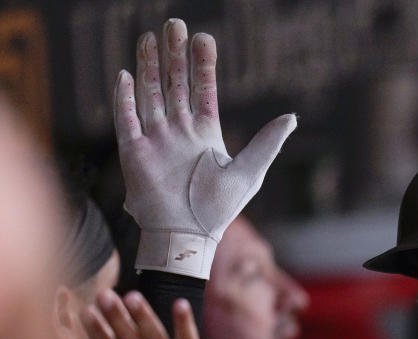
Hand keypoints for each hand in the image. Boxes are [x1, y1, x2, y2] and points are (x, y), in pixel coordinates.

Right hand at [115, 18, 296, 278]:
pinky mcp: (134, 153)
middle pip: (175, 85)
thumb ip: (267, 143)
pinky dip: (125, 98)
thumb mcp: (249, 172)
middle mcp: (178, 132)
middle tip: (175, 24)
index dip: (203, 66)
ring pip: (151, 94)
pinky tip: (125, 74)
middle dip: (174, 55)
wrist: (188, 235)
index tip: (205, 38)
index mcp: (205, 134)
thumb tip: (292, 117)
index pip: (203, 91)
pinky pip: (127, 119)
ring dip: (151, 66)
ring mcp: (155, 140)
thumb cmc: (218, 209)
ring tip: (150, 37)